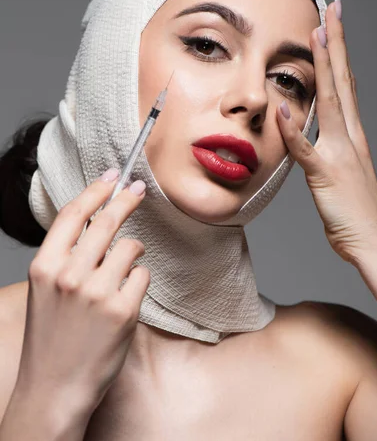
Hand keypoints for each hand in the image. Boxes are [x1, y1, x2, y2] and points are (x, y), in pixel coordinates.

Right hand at [16, 171, 149, 415]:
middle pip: (107, 221)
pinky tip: (126, 297)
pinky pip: (142, 275)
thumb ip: (67, 255)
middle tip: (139, 189)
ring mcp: (97, 292)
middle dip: (127, 200)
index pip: (73, 214)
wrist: (54, 388)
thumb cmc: (52, 337)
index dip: (95, 190)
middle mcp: (69, 275)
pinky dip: (138, 280)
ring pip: (130, 247)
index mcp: (45, 266)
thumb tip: (97, 220)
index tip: (112, 176)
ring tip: (124, 269)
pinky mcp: (123, 309)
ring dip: (134, 251)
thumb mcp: (46, 289)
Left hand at [276, 0, 376, 264]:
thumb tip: (323, 117)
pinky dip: (295, 131)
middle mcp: (349, 137)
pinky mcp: (326, 176)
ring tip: (317, 36)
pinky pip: (307, 151)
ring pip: (330, 103)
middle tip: (332, 9)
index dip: (337, 52)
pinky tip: (282, 110)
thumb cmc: (355, 209)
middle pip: (341, 81)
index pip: (344, 83)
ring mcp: (340, 154)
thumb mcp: (346, 167)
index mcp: (352, 134)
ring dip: (323, 69)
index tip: (331, 22)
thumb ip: (334, 140)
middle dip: (335, 44)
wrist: (373, 242)